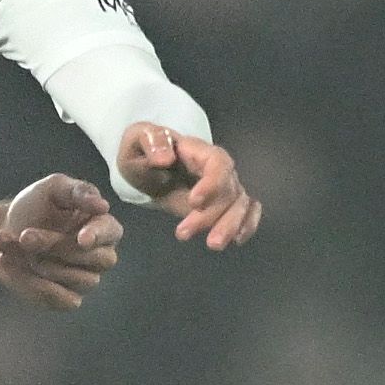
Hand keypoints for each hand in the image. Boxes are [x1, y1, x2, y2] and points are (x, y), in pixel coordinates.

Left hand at [0, 174, 122, 308]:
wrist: (3, 231)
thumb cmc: (34, 207)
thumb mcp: (52, 189)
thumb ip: (77, 191)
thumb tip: (102, 205)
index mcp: (101, 226)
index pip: (111, 231)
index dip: (98, 235)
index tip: (81, 238)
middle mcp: (98, 255)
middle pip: (93, 258)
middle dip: (56, 246)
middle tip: (25, 236)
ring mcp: (84, 279)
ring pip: (77, 279)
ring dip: (40, 263)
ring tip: (8, 244)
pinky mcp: (65, 298)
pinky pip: (62, 300)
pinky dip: (32, 284)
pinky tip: (8, 263)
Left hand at [118, 123, 261, 249]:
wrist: (145, 164)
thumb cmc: (143, 150)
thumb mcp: (137, 140)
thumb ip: (151, 142)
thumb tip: (164, 158)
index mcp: (199, 150)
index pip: (218, 163)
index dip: (212, 183)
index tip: (194, 202)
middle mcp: (217, 168)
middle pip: (228, 190)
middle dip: (212, 215)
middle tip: (184, 234)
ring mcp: (223, 186)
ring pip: (239, 204)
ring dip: (230, 226)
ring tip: (212, 244)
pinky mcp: (223, 204)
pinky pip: (246, 210)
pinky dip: (247, 224)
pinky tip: (237, 240)